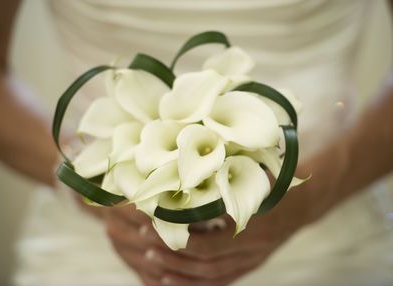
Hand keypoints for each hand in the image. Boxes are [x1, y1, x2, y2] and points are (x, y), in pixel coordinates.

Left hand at [100, 155, 326, 285]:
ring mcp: (253, 259)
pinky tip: (178, 278)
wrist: (304, 201)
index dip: (178, 240)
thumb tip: (184, 169)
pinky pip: (223, 281)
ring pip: (213, 278)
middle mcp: (252, 248)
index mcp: (251, 224)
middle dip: (174, 259)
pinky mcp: (252, 264)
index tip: (153, 228)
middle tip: (147, 249)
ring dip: (182, 275)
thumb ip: (223, 176)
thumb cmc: (273, 181)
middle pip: (207, 265)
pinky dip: (198, 283)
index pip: (208, 243)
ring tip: (155, 267)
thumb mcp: (251, 173)